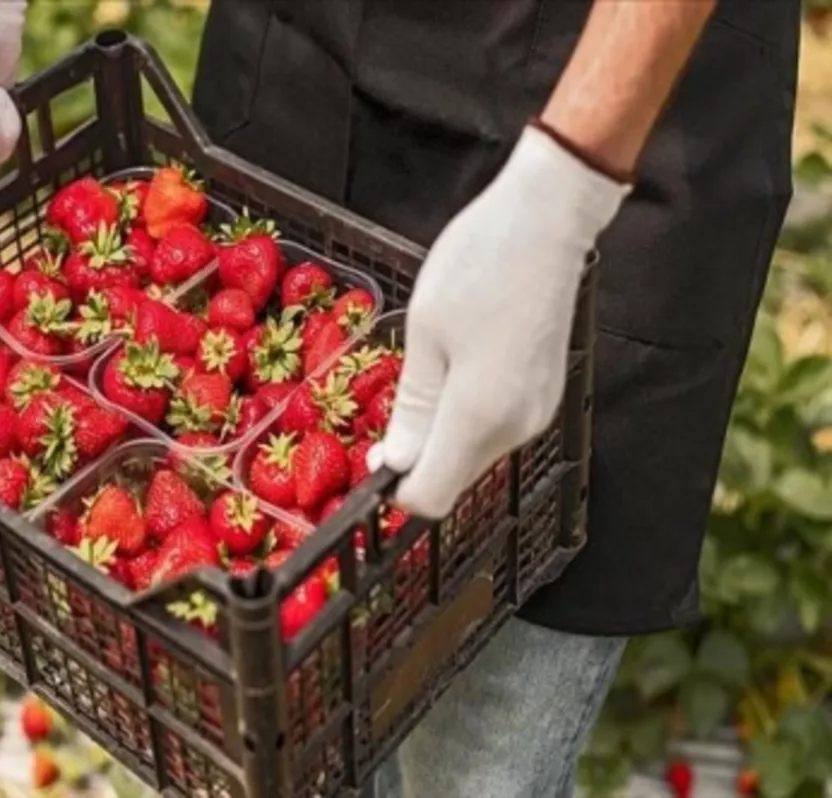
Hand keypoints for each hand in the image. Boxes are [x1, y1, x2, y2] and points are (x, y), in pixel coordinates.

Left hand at [373, 125, 630, 518]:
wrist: (549, 219)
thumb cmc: (480, 264)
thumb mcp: (425, 335)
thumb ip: (413, 409)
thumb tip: (395, 464)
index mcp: (479, 418)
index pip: (431, 496)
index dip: (394, 490)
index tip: (372, 457)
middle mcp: (515, 428)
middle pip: (453, 478)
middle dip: (416, 459)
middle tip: (390, 405)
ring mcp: (536, 412)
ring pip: (472, 453)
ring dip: (440, 434)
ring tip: (427, 371)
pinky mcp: (544, 394)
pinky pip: (494, 427)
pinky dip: (466, 416)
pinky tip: (455, 370)